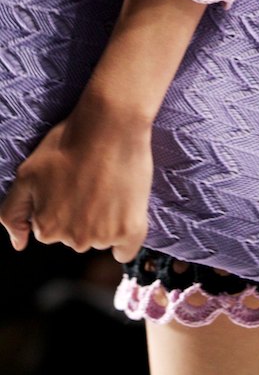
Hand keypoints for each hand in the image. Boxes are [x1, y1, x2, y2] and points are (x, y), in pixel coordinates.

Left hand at [0, 92, 152, 263]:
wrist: (111, 123)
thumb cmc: (69, 143)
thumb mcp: (27, 175)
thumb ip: (12, 214)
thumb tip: (19, 245)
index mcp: (47, 229)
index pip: (53, 230)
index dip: (63, 204)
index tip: (73, 182)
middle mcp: (73, 240)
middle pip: (78, 237)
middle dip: (83, 215)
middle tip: (92, 181)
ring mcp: (103, 236)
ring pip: (102, 238)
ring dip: (106, 221)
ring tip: (109, 185)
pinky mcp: (130, 229)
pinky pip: (126, 250)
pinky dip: (125, 239)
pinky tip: (124, 214)